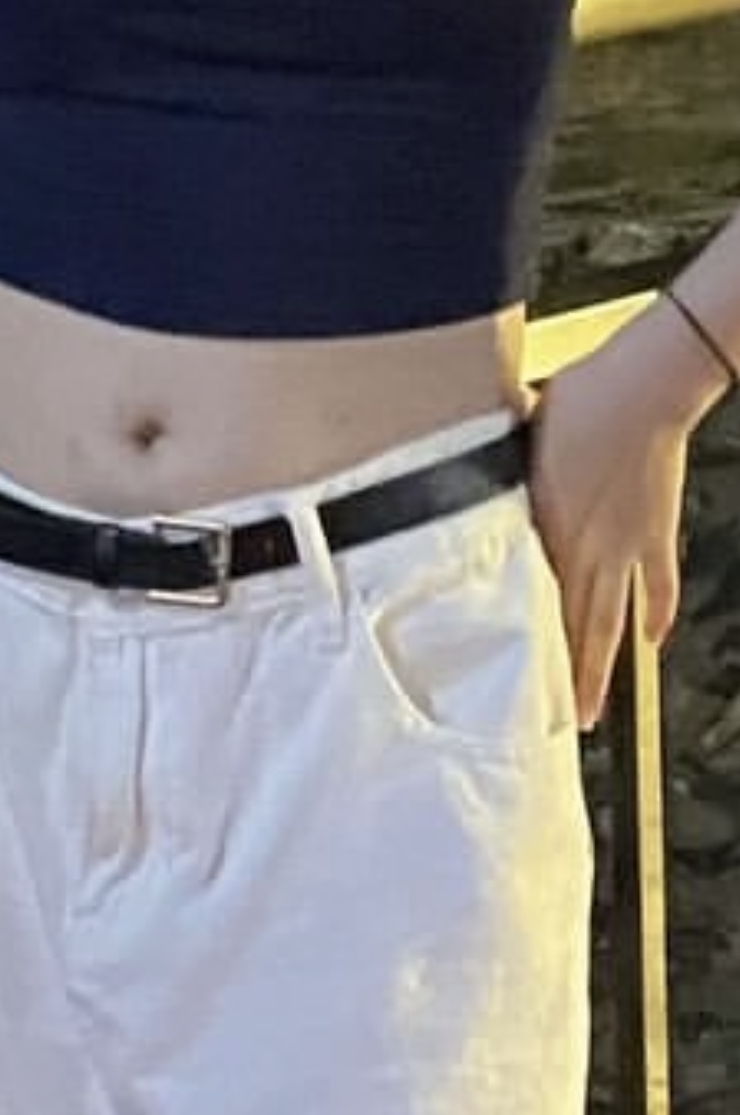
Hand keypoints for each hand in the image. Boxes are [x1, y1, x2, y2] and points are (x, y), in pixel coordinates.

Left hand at [525, 305, 711, 729]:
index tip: (508, 690)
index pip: (529, 607)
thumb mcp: (514, 444)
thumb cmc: (575, 403)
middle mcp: (586, 551)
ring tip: (594, 709)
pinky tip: (651, 641)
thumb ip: (492, 480)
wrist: (642, 388)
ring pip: (611, 622)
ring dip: (602, 668)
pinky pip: (657, 585)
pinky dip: (656, 614)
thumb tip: (458, 486)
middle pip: (573, 631)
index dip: (520, 653)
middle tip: (556, 726)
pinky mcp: (656, 532)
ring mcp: (626, 547)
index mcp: (545, 530)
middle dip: (564, 683)